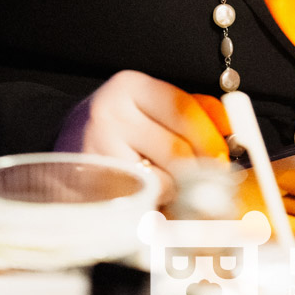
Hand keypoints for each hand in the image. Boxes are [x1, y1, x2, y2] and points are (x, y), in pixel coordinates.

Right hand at [81, 70, 229, 200]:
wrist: (64, 152)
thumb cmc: (117, 130)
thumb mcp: (149, 107)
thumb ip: (190, 113)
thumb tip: (231, 129)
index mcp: (130, 87)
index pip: (183, 109)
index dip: (211, 135)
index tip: (225, 154)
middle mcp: (110, 115)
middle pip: (176, 150)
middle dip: (200, 171)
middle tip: (210, 183)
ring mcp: (98, 154)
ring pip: (163, 181)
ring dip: (177, 192)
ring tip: (166, 187)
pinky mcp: (94, 190)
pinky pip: (143, 205)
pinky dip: (155, 207)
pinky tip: (147, 199)